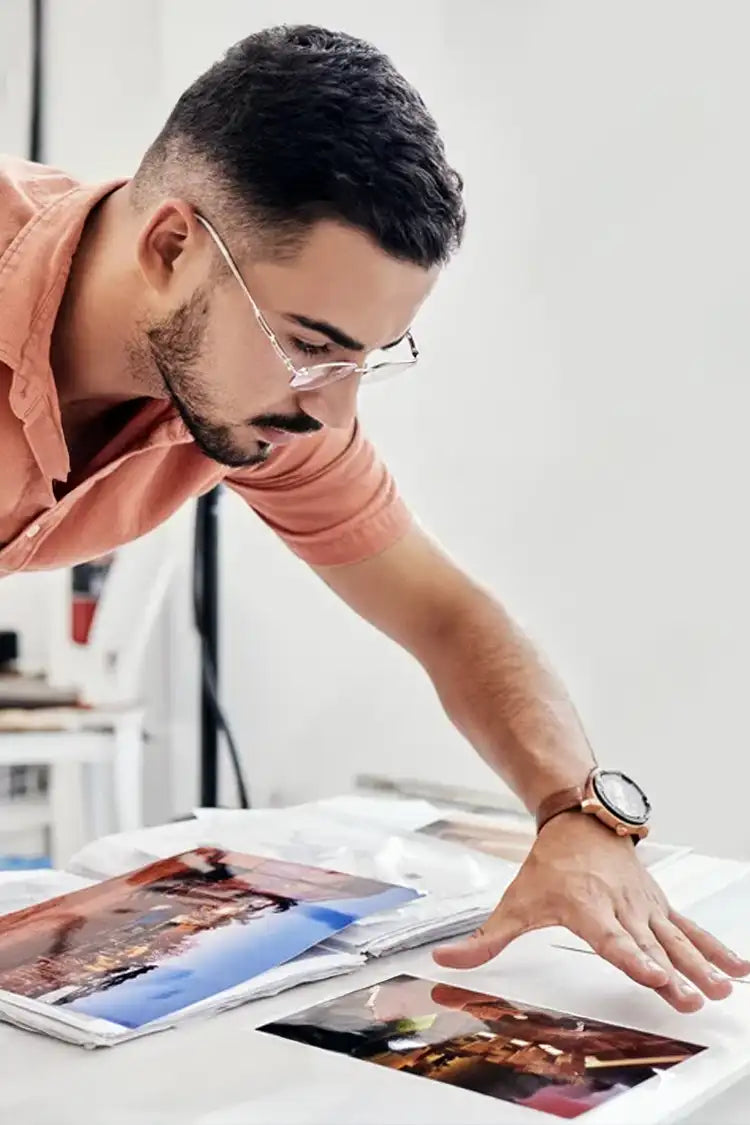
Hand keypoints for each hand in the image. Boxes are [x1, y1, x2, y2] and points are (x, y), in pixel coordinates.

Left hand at [433, 812, 749, 1011]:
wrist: (579, 820)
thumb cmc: (549, 864)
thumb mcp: (514, 901)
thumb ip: (485, 939)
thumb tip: (444, 963)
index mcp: (588, 908)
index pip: (612, 938)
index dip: (632, 957)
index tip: (654, 974)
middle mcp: (622, 907)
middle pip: (651, 944)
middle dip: (674, 971)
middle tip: (694, 995)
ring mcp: (645, 907)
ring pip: (676, 938)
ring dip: (701, 964)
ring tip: (721, 988)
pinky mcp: (659, 906)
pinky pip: (690, 929)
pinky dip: (715, 948)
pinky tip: (738, 969)